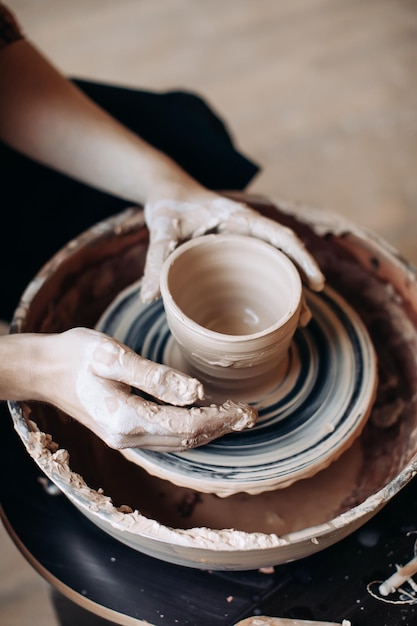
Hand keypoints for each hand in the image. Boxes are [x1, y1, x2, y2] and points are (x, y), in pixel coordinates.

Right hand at [22, 328, 255, 450]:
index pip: (188, 427)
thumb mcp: (112, 356)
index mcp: (126, 420)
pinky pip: (166, 436)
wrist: (43, 369)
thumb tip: (195, 392)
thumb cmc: (75, 356)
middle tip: (252, 415)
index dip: (221, 420)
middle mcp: (128, 437)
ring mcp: (124, 437)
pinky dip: (191, 429)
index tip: (248, 410)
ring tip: (236, 416)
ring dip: (209, 430)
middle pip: (187, 441)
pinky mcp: (123, 430)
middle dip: (222, 428)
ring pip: (178, 442)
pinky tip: (204, 416)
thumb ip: (154, 376)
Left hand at [141, 193, 324, 304]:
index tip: (316, 283)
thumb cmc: (169, 206)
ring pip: (274, 267)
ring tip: (296, 322)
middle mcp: (248, 230)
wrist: (167, 193)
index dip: (301, 260)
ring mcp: (244, 242)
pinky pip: (258, 270)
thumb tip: (150, 297)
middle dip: (299, 286)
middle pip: (285, 257)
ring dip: (286, 291)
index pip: (280, 238)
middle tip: (305, 318)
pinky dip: (268, 289)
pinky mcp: (235, 253)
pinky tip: (268, 311)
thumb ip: (156, 260)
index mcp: (240, 219)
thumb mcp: (162, 229)